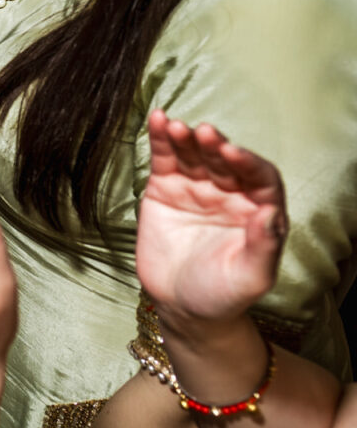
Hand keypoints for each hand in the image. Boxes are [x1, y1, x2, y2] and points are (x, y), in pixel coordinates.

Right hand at [135, 111, 286, 329]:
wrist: (181, 307)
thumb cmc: (223, 295)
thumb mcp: (251, 277)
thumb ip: (264, 246)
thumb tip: (270, 212)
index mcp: (258, 210)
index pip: (260, 177)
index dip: (248, 163)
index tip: (232, 154)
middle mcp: (229, 194)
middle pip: (224, 160)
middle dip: (215, 145)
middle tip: (204, 134)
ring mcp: (196, 188)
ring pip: (194, 154)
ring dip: (186, 137)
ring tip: (176, 126)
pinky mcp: (165, 188)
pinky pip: (165, 159)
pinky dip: (161, 139)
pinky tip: (157, 120)